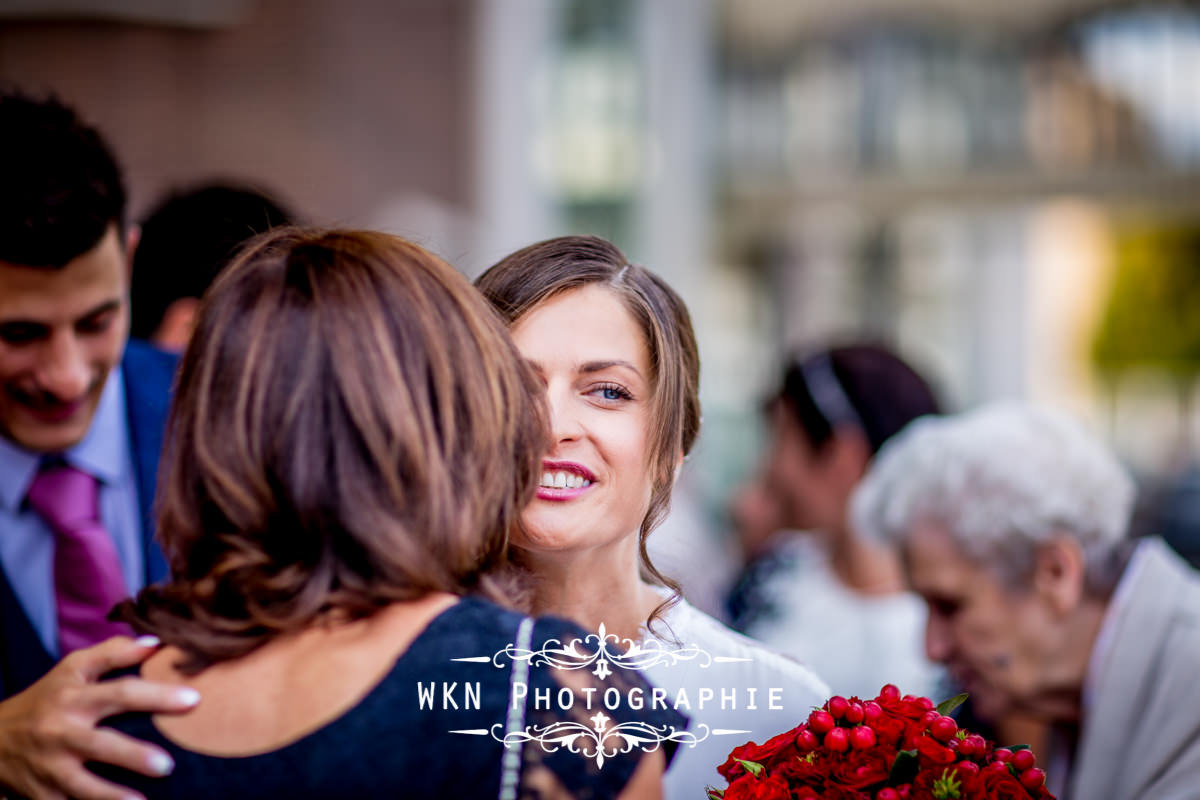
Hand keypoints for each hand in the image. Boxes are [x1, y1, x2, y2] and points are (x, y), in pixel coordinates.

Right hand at [0, 636, 199, 799]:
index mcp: (75, 697)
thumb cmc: (47, 699)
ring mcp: (50, 767)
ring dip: (112, 796)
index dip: (157, 696)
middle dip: (134, 756)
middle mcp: (62, 732)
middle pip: (101, 744)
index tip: (193, 701)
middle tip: (168, 765)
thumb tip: (156, 643)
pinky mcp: (42, 795)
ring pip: (82, 785)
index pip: (121, 692)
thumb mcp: (72, 669)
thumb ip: (113, 652)